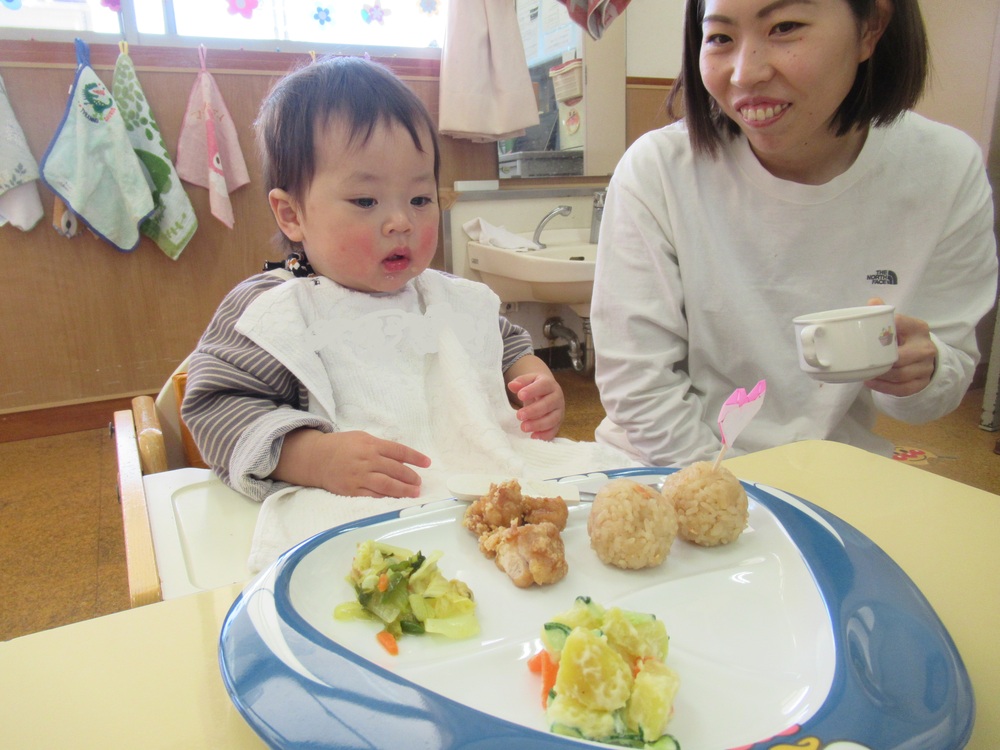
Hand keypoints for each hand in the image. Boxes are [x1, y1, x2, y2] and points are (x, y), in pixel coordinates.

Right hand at [272, 428, 430, 497]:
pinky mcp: (352, 490)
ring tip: (414, 492)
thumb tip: (402, 456)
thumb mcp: (362, 438)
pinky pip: (373, 496)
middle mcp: (367, 460)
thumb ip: (381, 446)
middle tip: (419, 483)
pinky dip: (387, 498)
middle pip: (395, 470)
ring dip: (403, 490)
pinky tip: (396, 499)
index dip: (415, 458)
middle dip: (411, 477)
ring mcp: (359, 476)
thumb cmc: (342, 446)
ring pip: (387, 485)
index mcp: (371, 444)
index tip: (427, 463)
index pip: (399, 451)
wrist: (316, 458)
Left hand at [508, 371, 565, 439]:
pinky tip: (532, 436)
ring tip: (523, 427)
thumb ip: (521, 382)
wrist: (548, 392)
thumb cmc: (535, 386)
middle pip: (548, 404)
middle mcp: (557, 397)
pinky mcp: (558, 423)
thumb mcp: (529, 381)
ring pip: (552, 419)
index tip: (520, 395)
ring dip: (538, 424)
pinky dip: (544, 435)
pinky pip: (554, 430)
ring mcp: (559, 411)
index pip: (543, 386)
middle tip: (519, 415)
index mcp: (550, 384)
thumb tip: (512, 385)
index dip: (532, 391)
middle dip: (533, 411)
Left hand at [864, 298, 935, 395]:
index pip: (899, 324)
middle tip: (863, 361)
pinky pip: (902, 388)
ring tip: (865, 373)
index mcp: (918, 328)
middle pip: (900, 357)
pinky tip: (871, 383)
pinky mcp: (922, 382)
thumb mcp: (899, 324)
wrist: (926, 356)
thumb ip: (885, 315)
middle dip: (880, 361)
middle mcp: (925, 347)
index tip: (867, 335)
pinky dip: (885, 387)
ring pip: (900, 374)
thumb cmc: (906, 338)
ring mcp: (926, 366)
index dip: (883, 330)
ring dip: (880, 375)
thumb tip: (872, 302)